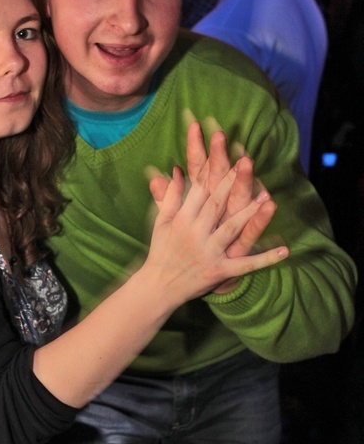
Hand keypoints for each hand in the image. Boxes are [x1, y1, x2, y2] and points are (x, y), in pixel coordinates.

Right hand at [146, 136, 287, 307]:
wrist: (158, 287)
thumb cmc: (161, 251)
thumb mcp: (161, 222)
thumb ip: (170, 195)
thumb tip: (177, 170)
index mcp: (181, 220)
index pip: (200, 191)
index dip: (214, 173)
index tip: (229, 157)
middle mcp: (194, 234)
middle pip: (216, 204)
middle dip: (232, 184)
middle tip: (248, 165)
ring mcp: (208, 253)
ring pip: (231, 229)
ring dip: (250, 214)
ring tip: (267, 197)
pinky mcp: (218, 271)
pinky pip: (245, 265)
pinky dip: (265, 259)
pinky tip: (284, 251)